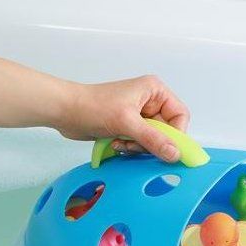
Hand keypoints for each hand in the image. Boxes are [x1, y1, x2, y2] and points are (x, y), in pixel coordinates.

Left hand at [60, 75, 190, 162]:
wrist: (65, 111)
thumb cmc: (92, 107)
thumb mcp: (127, 123)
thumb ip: (153, 139)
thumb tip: (175, 154)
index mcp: (154, 91)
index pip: (180, 116)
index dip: (176, 134)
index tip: (167, 150)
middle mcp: (150, 101)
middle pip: (167, 131)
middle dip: (152, 142)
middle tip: (135, 145)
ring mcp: (139, 115)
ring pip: (153, 140)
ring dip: (138, 147)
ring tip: (122, 143)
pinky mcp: (128, 127)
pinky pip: (140, 144)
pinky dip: (130, 148)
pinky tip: (116, 143)